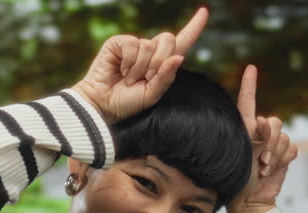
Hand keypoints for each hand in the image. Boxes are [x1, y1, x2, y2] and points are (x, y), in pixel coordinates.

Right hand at [71, 7, 208, 124]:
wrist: (102, 105)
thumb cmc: (126, 103)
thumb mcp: (152, 95)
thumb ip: (166, 78)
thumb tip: (179, 57)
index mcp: (162, 63)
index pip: (182, 41)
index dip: (194, 27)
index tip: (204, 12)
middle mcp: (150, 50)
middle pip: (169, 39)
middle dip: (161, 61)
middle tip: (147, 78)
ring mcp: (134, 45)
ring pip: (149, 45)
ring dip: (141, 67)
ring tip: (129, 79)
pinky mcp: (119, 42)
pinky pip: (133, 44)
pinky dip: (129, 62)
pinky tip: (121, 71)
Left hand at [227, 65, 297, 212]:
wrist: (249, 201)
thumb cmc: (236, 179)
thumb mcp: (241, 155)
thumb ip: (254, 136)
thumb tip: (264, 120)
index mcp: (243, 128)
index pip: (247, 102)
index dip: (250, 85)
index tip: (250, 68)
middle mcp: (259, 133)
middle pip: (274, 122)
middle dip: (269, 141)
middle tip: (259, 161)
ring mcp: (273, 144)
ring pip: (284, 136)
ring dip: (275, 154)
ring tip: (262, 169)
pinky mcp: (284, 155)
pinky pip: (292, 148)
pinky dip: (283, 160)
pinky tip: (271, 170)